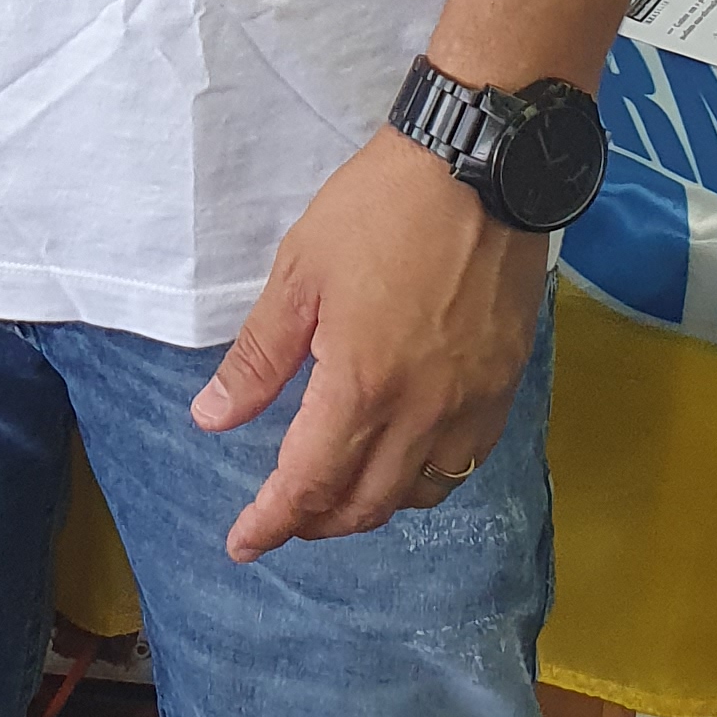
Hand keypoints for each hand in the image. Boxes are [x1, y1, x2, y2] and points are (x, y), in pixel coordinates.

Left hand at [192, 129, 544, 563]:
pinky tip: (398, 462)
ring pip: (416, 494)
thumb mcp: (299, 274)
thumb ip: (259, 358)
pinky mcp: (503, 388)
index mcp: (362, 385)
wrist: (479, 171)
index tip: (242, 545)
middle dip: (316, 523)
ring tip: (334, 494)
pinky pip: (461, 465)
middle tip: (281, 520)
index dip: (272, 522)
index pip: (310, 483)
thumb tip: (213, 419)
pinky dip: (421, 481)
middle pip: (365, 503)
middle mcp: (422, 413)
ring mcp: (471, 405)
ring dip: (369, 507)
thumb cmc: (377, 212)